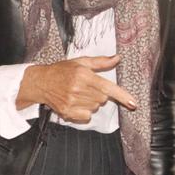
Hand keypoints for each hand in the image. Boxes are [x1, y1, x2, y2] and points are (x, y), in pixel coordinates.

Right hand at [18, 56, 136, 121]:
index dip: (122, 96)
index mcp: (83, 75)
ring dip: (91, 102)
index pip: (107, 87)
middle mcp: (78, 89)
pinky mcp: (68, 112)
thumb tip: (117, 58)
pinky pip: (87, 116)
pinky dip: (85, 112)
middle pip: (103, 99)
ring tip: (79, 94)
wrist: (41, 82)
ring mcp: (72, 102)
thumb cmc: (61, 70)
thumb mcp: (80, 62)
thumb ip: (100, 62)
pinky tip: (76, 103)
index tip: (132, 103)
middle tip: (87, 87)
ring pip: (95, 107)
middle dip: (99, 94)